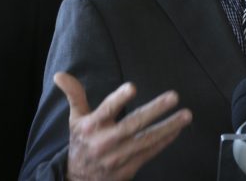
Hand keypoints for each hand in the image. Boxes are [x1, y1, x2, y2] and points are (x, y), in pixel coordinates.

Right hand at [54, 72, 192, 180]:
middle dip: (155, 110)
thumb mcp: (75, 119)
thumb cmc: (81, 143)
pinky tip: (177, 129)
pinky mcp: (129, 167)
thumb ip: (74, 95)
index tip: (132, 87)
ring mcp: (119, 156)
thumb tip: (60, 74)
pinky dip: (165, 141)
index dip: (119, 99)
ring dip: (168, 126)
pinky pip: (150, 152)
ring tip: (186, 114)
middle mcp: (105, 141)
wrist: (79, 180)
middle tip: (173, 97)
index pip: (106, 110)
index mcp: (91, 127)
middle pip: (133, 124)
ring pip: (147, 139)